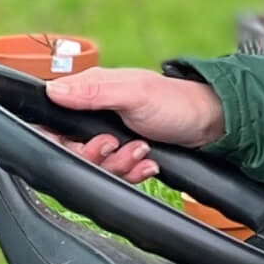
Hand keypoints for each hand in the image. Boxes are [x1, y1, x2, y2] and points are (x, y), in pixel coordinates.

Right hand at [42, 67, 227, 181]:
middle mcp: (94, 112)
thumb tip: (53, 91)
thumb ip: (93, 93)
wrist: (209, 124)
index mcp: (90, 91)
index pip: (54, 119)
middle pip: (73, 149)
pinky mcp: (123, 151)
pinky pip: (115, 172)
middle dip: (98, 156)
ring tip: (142, 151)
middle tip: (119, 146)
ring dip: (120, 165)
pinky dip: (132, 171)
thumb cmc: (175, 101)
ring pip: (95, 165)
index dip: (63, 139)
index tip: (87, 143)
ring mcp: (109, 133)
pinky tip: (147, 162)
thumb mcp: (133, 94)